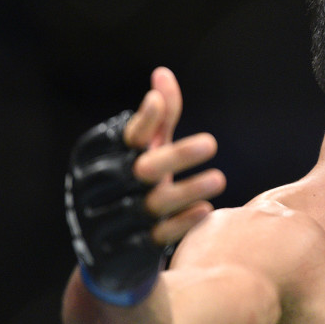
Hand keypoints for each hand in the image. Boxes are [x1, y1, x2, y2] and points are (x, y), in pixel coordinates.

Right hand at [124, 67, 225, 244]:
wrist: (110, 250)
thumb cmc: (135, 185)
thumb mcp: (146, 151)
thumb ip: (159, 119)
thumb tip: (163, 73)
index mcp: (105, 160)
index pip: (124, 138)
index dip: (141, 120)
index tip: (159, 102)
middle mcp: (109, 188)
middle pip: (141, 170)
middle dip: (175, 156)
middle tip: (211, 142)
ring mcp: (119, 219)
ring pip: (153, 203)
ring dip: (187, 189)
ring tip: (219, 178)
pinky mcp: (132, 248)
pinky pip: (158, 236)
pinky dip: (183, 222)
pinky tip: (206, 209)